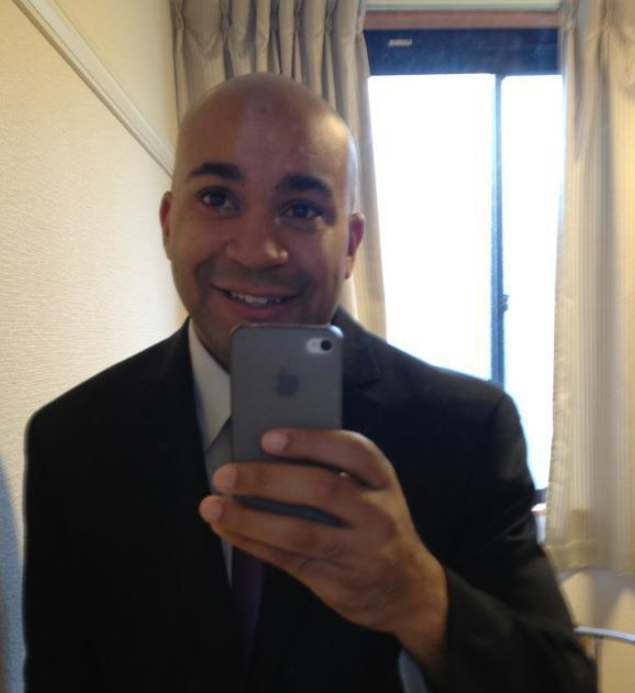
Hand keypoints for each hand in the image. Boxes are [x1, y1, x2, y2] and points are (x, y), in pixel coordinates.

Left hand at [199, 428, 448, 672]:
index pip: (352, 451)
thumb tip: (267, 453)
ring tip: (213, 506)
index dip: (310, 441)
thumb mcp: (372, 491)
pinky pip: (289, 561)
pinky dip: (253, 543)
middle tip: (226, 474)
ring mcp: (360, 552)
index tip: (268, 438)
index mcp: (382, 479)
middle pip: (323, 489)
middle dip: (268, 480)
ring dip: (250, 518)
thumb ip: (334, 471)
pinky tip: (228, 529)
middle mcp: (377, 513)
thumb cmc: (378, 524)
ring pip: (301, 533)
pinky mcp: (339, 583)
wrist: (410, 589)